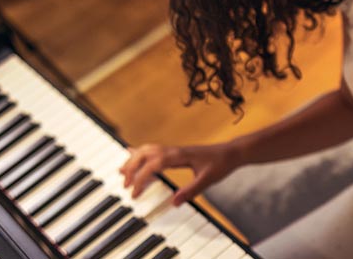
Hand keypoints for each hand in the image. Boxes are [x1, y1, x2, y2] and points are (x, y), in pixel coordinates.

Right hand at [119, 142, 242, 206]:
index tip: (135, 192)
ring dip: (132, 160)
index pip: (153, 164)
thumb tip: (174, 202)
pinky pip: (153, 149)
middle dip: (131, 168)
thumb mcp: (207, 180)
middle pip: (144, 154)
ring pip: (146, 150)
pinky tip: (132, 154)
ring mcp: (173, 149)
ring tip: (121, 172)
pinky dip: (140, 152)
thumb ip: (191, 190)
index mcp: (179, 156)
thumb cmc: (220, 164)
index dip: (141, 178)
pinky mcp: (175, 151)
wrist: (230, 152)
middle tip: (125, 185)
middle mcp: (173, 150)